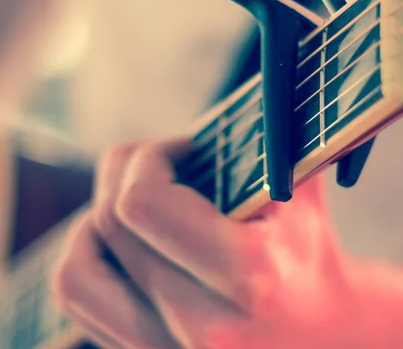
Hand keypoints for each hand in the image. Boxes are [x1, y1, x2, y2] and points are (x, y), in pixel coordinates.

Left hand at [52, 139, 362, 347]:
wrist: (327, 340)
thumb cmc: (313, 259)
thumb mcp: (303, 194)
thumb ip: (268, 138)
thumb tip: (242, 79)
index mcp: (250, 277)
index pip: (141, 203)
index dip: (148, 158)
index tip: (183, 150)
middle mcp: (203, 327)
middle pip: (106, 226)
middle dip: (125, 173)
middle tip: (160, 164)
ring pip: (74, 273)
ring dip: (92, 224)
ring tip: (134, 207)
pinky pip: (81, 302)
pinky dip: (90, 260)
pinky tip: (127, 246)